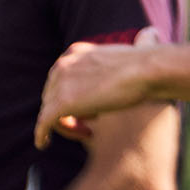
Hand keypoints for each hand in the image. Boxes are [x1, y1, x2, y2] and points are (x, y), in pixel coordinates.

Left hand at [34, 28, 160, 148]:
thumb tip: (137, 45)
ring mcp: (59, 84)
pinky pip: (43, 124)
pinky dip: (41, 136)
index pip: (61, 80)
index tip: (92, 109)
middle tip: (92, 124)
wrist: (147, 70)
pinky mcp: (61, 104)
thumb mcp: (120, 61)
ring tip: (88, 132)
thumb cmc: (144, 67)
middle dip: (69, 112)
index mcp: (74, 53)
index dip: (73, 98)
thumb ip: (106, 67)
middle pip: (52, 96)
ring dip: (66, 125)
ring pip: (49, 112)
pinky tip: (44, 144)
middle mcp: (62, 65)